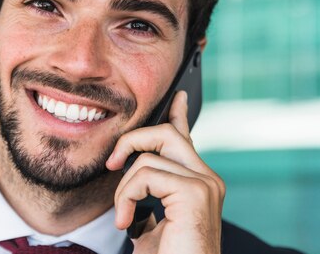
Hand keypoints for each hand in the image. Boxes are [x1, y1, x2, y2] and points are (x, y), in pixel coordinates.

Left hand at [105, 91, 225, 253]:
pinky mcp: (195, 193)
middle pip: (167, 132)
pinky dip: (127, 197)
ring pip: (150, 155)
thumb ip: (150, 192)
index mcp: (198, 182)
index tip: (178, 96)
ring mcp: (205, 185)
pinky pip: (146, 175)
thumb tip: (131, 171)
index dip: (179, 114)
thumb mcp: (150, 221)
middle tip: (111, 163)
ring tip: (123, 216)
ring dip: (123, 187)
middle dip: (133, 140)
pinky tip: (126, 222)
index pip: (186, 138)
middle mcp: (208, 179)